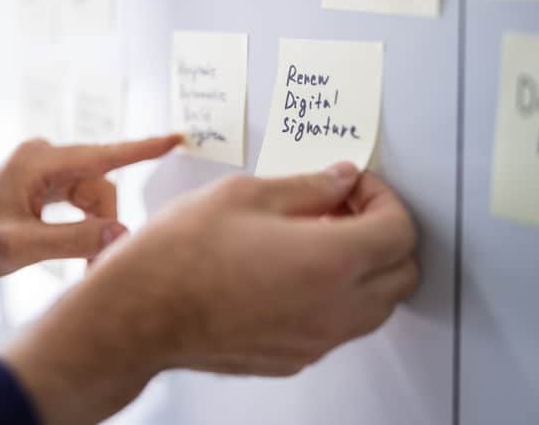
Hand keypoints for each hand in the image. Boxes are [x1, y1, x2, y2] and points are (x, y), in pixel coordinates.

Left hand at [0, 134, 181, 297]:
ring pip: (93, 198)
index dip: (144, 148)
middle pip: (101, 187)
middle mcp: (45, 159)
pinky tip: (80, 250)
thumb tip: (122, 232)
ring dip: (95, 230)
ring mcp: (44, 171)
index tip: (177, 137)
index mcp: (39, 162)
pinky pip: (80, 201)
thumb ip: (73, 239)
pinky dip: (85, 226)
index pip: (104, 155)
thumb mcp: (20, 247)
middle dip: (107, 224)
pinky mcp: (42, 186)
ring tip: (85, 265)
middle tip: (97, 266)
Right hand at [1, 164, 418, 424]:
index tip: (356, 187)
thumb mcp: (245, 196)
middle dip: (384, 233)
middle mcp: (332, 309)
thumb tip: (340, 179)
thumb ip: (307, 186)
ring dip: (364, 269)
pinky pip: (339, 327)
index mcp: (329, 261)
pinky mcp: (293, 358)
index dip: (384, 199)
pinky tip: (295, 273)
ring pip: (377, 306)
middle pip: (401, 273)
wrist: (137, 315)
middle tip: (343, 209)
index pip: (399, 230)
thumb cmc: (179, 254)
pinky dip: (336, 297)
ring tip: (318, 239)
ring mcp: (315, 341)